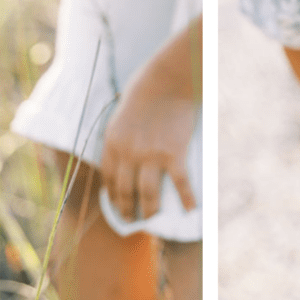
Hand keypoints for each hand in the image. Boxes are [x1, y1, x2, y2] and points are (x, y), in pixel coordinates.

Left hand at [100, 19, 201, 221]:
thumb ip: (121, 137)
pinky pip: (180, 183)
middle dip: (127, 210)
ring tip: (153, 218)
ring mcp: (151, 155)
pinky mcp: (174, 154)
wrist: (168, 79)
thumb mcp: (122, 114)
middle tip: (132, 220)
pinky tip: (190, 209)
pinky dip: (186, 198)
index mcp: (113, 142)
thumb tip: (125, 156)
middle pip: (125, 191)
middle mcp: (128, 153)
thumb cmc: (146, 89)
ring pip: (148, 194)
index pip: (108, 178)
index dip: (112, 195)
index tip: (116, 205)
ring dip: (150, 210)